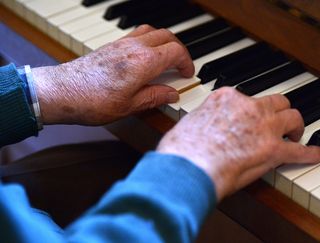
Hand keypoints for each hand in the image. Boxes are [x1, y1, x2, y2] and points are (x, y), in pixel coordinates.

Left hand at [33, 25, 193, 124]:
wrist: (62, 92)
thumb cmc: (92, 101)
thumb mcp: (130, 106)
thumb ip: (155, 97)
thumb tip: (172, 94)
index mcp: (144, 63)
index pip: (176, 52)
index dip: (187, 62)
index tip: (187, 73)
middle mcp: (135, 48)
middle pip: (167, 37)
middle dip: (180, 49)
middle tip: (181, 64)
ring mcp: (122, 44)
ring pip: (153, 31)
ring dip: (165, 41)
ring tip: (166, 57)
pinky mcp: (112, 45)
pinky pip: (138, 33)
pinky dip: (149, 40)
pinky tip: (146, 55)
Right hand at [157, 88, 319, 200]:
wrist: (188, 167)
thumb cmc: (182, 150)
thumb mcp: (189, 123)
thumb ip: (204, 121)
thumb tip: (203, 129)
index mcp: (227, 98)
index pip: (247, 98)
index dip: (251, 111)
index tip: (251, 119)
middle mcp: (249, 107)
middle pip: (276, 102)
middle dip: (280, 112)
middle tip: (280, 123)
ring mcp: (264, 127)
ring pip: (292, 117)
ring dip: (296, 127)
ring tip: (296, 135)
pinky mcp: (273, 150)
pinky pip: (300, 150)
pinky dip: (311, 153)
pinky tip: (318, 154)